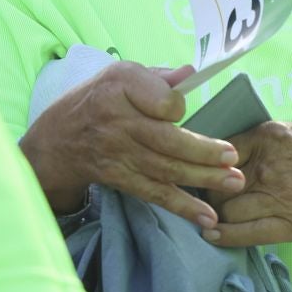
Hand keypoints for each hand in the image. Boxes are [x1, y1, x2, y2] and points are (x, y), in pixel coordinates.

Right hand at [20, 62, 244, 226]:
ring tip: (234, 182)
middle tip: (233, 158)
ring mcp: (119, 154)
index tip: (180, 110)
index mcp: (120, 86)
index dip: (176, 106)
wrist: (58, 138)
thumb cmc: (98, 98)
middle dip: (204, 152)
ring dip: (203, 179)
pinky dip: (182, 206)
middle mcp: (119, 121)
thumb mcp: (121, 74)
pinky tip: (206, 217)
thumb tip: (192, 74)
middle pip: (167, 140)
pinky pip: (155, 194)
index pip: (162, 101)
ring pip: (166, 170)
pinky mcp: (120, 179)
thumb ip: (159, 78)